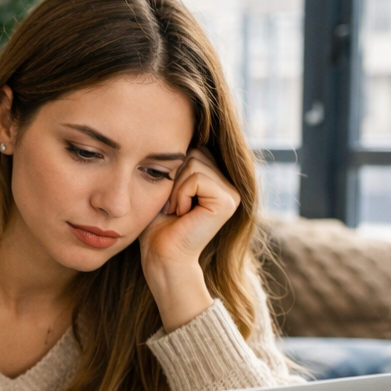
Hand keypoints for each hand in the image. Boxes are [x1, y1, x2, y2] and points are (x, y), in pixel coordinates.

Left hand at [137, 148, 240, 329]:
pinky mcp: (228, 201)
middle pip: (195, 152)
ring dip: (176, 188)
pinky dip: (180, 194)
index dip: (173, 170)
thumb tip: (183, 134)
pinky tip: (182, 213)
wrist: (161, 255)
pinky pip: (195, 178)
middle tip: (173, 205)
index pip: (193, 149)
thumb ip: (180, 163)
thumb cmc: (158, 225)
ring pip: (194, 163)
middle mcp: (230, 185)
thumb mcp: (168, 186)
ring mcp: (232, 192)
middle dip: (175, 177)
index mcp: (218, 180)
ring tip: (177, 210)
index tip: (170, 198)